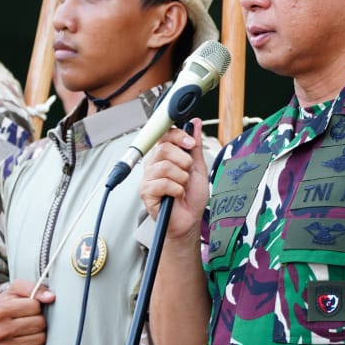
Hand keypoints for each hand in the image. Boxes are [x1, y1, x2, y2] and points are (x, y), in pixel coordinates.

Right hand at [0, 279, 54, 344]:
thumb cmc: (4, 308)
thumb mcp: (15, 291)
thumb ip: (34, 288)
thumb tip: (50, 297)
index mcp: (0, 311)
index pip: (35, 306)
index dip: (35, 305)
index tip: (27, 307)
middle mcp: (1, 331)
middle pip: (40, 323)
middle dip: (38, 319)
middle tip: (27, 319)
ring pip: (41, 339)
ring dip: (39, 334)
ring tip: (27, 330)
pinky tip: (28, 342)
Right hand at [139, 118, 208, 241]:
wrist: (190, 220)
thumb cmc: (192, 198)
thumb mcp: (198, 168)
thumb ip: (195, 146)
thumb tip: (194, 124)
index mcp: (165, 157)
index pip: (165, 135)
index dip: (178, 136)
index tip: (191, 144)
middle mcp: (154, 165)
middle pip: (164, 148)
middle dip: (183, 161)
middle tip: (187, 173)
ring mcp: (148, 179)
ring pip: (164, 166)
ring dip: (181, 178)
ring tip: (182, 186)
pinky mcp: (146, 192)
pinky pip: (161, 183)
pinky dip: (176, 189)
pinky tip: (176, 195)